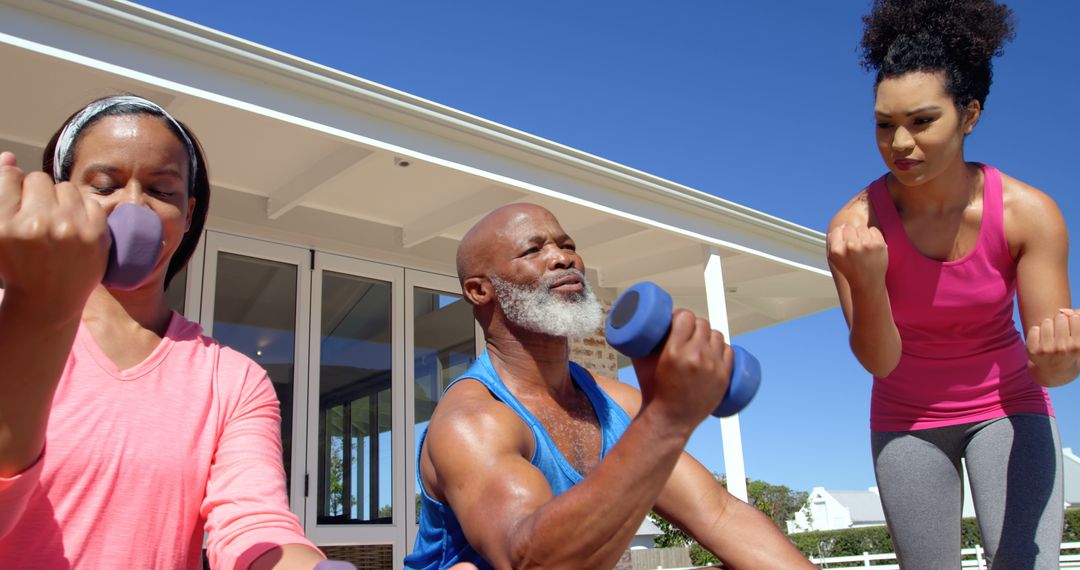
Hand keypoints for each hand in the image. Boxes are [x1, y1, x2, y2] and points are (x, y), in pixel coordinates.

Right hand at [0, 151, 108, 314]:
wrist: (48, 300)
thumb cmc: (18, 262)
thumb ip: (1, 192)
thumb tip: (9, 156)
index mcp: (3, 225)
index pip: (9, 176)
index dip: (12, 188)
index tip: (17, 208)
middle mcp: (35, 225)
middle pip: (37, 179)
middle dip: (35, 194)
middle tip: (37, 218)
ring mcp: (69, 229)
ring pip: (63, 186)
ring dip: (59, 200)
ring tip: (55, 224)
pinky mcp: (95, 234)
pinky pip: (88, 200)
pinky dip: (81, 211)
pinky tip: (73, 229)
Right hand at [632, 309, 731, 430]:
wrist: (670, 419)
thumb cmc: (652, 390)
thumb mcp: (642, 363)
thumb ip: (641, 342)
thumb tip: (639, 323)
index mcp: (674, 352)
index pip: (685, 317)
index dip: (682, 314)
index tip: (678, 319)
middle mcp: (695, 357)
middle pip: (702, 324)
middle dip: (694, 324)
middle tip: (688, 330)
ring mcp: (712, 367)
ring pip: (717, 335)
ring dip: (709, 334)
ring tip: (701, 340)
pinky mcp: (723, 377)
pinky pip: (729, 351)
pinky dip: (721, 348)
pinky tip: (715, 348)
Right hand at [827, 223, 887, 289]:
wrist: (867, 283)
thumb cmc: (851, 271)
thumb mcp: (834, 259)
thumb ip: (832, 243)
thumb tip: (837, 229)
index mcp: (837, 250)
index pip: (837, 230)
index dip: (841, 235)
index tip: (845, 242)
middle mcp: (850, 246)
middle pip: (849, 227)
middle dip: (851, 234)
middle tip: (855, 246)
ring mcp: (865, 244)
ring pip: (861, 227)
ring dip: (862, 234)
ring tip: (863, 247)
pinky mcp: (878, 244)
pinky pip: (873, 230)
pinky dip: (873, 236)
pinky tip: (871, 246)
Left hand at [1027, 308, 1079, 385]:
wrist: (1055, 369)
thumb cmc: (1069, 346)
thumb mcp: (1078, 336)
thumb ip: (1078, 318)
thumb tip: (1063, 310)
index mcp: (1078, 345)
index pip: (1075, 318)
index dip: (1072, 320)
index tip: (1071, 328)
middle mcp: (1064, 348)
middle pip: (1060, 318)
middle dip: (1060, 321)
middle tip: (1060, 332)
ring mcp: (1047, 350)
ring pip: (1047, 321)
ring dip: (1048, 325)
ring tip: (1051, 335)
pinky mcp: (1033, 351)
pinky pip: (1034, 329)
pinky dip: (1037, 331)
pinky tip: (1041, 339)